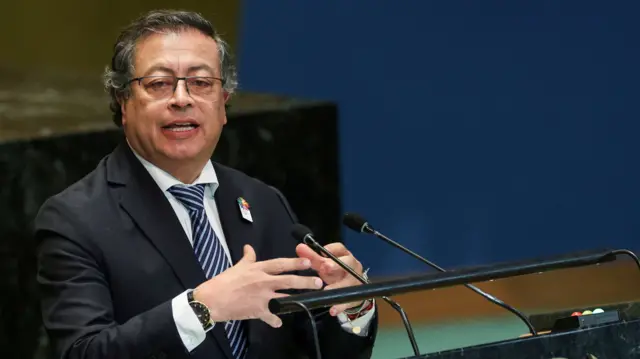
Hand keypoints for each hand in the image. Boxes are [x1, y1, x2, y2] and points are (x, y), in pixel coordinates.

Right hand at [194, 245, 323, 327]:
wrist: (212, 300)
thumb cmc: (224, 282)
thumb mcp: (237, 267)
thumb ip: (247, 258)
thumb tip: (249, 247)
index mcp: (258, 269)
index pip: (280, 264)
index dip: (295, 262)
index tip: (308, 262)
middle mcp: (263, 281)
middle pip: (288, 280)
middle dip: (305, 281)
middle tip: (318, 282)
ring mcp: (262, 297)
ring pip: (284, 297)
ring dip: (297, 300)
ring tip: (308, 301)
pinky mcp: (258, 310)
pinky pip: (271, 317)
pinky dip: (275, 320)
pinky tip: (279, 323)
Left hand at [295, 242, 365, 316]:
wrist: (351, 289)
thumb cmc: (336, 273)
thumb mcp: (325, 265)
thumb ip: (312, 257)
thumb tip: (299, 247)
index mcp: (345, 256)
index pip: (340, 248)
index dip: (332, 249)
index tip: (323, 250)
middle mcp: (352, 267)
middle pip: (348, 263)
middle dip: (336, 265)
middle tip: (325, 267)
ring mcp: (356, 281)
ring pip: (348, 283)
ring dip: (337, 286)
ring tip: (326, 291)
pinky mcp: (355, 296)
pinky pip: (348, 301)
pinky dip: (340, 306)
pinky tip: (332, 310)